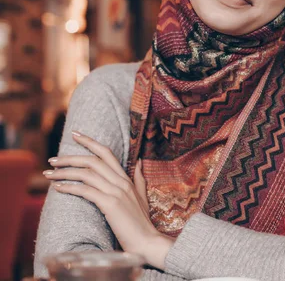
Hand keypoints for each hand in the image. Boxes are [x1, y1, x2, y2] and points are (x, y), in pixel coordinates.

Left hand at [43, 131, 174, 269]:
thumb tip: (139, 161)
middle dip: (70, 157)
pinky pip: (86, 191)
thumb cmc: (141, 222)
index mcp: (127, 178)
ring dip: (64, 172)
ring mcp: (116, 192)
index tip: (75, 134)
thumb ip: (138, 178)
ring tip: (49, 174)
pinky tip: (58, 188)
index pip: (107, 153)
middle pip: (93, 160)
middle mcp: (121, 182)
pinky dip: (70, 187)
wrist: (146, 241)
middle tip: (52, 159)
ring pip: (87, 174)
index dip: (90, 142)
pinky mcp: (110, 204)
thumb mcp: (142, 196)